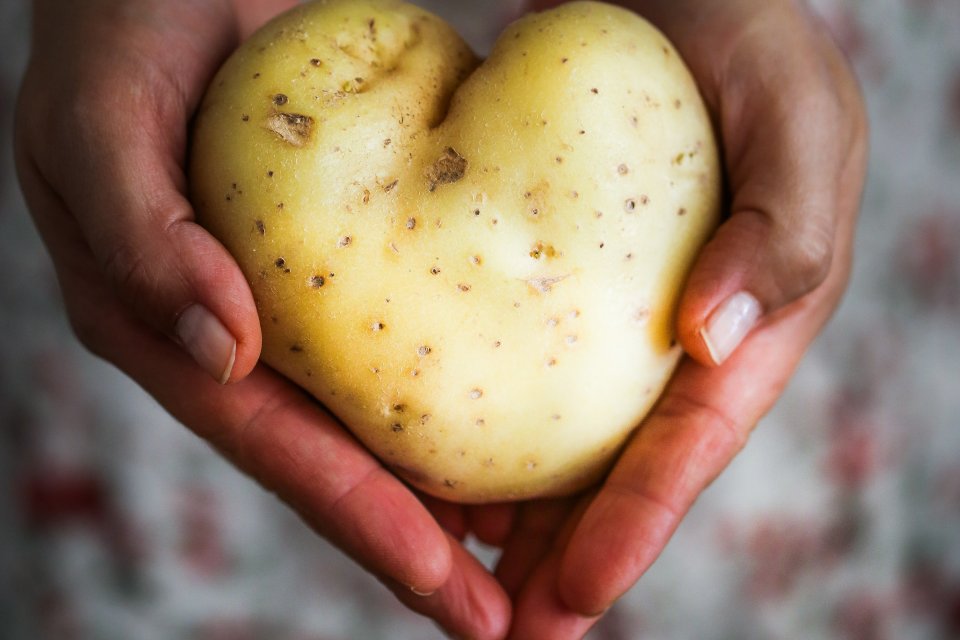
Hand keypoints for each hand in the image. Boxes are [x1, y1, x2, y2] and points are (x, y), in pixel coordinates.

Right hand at [14, 1, 511, 635]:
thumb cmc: (117, 39)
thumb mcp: (101, 124)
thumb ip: (141, 235)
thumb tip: (221, 346)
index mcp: (163, 328)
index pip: (276, 449)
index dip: (362, 522)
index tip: (446, 586)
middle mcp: (229, 338)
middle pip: (332, 462)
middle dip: (416, 545)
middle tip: (502, 616)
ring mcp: (285, 310)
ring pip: (372, 421)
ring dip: (447, 492)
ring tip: (529, 555)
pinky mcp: (335, 268)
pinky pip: (399, 346)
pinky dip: (454, 400)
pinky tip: (513, 432)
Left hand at [478, 0, 867, 635]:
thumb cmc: (752, 46)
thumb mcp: (798, 117)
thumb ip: (788, 225)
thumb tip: (717, 337)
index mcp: (753, 322)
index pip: (694, 442)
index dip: (639, 523)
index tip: (577, 594)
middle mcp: (677, 338)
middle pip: (623, 466)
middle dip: (572, 556)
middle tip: (508, 630)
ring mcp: (612, 315)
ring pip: (565, 434)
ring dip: (520, 512)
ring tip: (461, 574)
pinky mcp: (551, 280)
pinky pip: (514, 366)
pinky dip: (480, 424)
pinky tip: (437, 465)